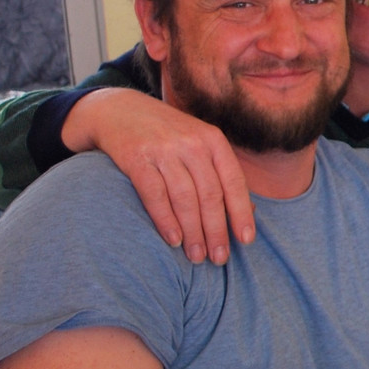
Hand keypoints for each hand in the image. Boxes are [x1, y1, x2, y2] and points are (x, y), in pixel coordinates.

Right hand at [62, 88, 253, 263]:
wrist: (120, 110)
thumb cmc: (168, 136)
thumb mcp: (199, 144)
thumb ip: (221, 173)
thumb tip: (248, 210)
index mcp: (213, 140)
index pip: (234, 182)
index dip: (241, 213)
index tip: (246, 240)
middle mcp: (192, 143)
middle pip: (210, 195)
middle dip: (216, 231)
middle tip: (219, 258)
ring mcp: (163, 150)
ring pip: (185, 198)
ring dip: (193, 232)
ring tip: (197, 257)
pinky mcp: (136, 158)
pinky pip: (155, 194)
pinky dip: (166, 220)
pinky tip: (174, 240)